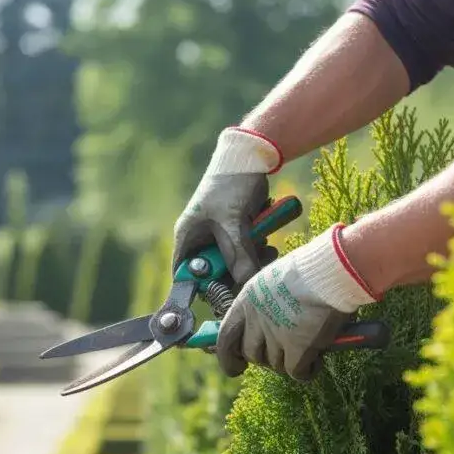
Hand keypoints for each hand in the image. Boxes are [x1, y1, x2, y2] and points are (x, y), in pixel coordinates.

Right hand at [172, 127, 282, 284]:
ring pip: (234, 264)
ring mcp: (219, 236)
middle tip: (255, 269)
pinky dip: (257, 251)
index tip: (225, 296)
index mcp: (188, 237)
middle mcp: (201, 240)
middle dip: (236, 273)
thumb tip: (247, 287)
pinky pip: (246, 252)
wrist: (251, 157)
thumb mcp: (234, 223)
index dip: (202, 289)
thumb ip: (240, 256)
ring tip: (266, 249)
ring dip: (251, 261)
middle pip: (215, 274)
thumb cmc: (231, 184)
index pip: (186, 276)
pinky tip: (268, 242)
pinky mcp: (237, 233)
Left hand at [216, 224, 379, 379]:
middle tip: (284, 353)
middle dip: (266, 358)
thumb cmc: (311, 269)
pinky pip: (296, 373)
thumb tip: (272, 320)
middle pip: (251, 354)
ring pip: (275, 365)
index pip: (226, 336)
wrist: (332, 271)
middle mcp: (257, 319)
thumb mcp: (276, 279)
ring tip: (308, 349)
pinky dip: (307, 371)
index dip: (228, 356)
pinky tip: (317, 361)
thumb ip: (267, 302)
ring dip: (289, 362)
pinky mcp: (297, 348)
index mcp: (248, 299)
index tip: (236, 367)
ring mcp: (276, 335)